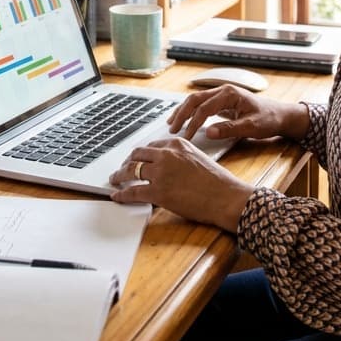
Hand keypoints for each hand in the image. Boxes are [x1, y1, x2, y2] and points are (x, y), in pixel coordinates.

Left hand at [109, 136, 253, 230]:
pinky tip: (117, 196)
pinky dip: (122, 194)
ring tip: (115, 180)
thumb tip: (167, 167)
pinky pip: (133, 192)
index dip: (140, 155)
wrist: (225, 196)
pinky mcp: (158, 192)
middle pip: (137, 155)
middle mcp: (167, 155)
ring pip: (131, 171)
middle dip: (127, 163)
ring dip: (119, 176)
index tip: (135, 160)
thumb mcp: (197, 158)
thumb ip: (180, 158)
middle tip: (122, 169)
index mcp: (177, 144)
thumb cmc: (217, 181)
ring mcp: (161, 173)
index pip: (151, 146)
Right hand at [166, 85, 309, 143]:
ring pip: (196, 100)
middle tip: (172, 129)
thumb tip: (207, 133)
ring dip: (183, 111)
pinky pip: (202, 104)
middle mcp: (223, 90)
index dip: (193, 123)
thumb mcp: (251, 127)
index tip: (186, 137)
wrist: (281, 115)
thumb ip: (229, 129)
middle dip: (182, 114)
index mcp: (230, 94)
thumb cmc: (269, 119)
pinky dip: (191, 111)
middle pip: (195, 99)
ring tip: (172, 123)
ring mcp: (222, 95)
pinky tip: (184, 119)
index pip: (204, 108)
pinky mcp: (222, 102)